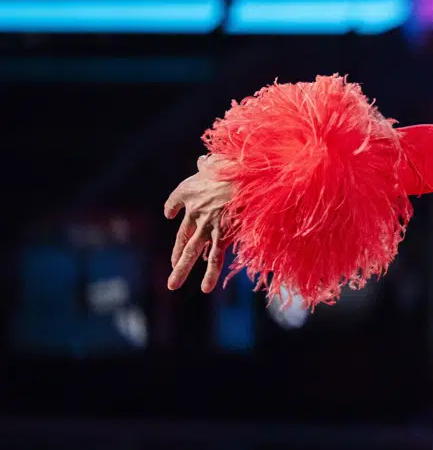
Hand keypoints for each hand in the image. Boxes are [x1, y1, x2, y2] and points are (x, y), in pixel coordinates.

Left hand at [163, 155, 235, 293]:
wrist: (245, 178)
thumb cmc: (234, 166)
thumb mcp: (215, 160)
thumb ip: (208, 164)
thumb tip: (202, 161)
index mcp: (190, 190)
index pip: (176, 201)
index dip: (173, 208)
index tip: (171, 214)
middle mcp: (195, 211)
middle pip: (182, 237)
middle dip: (177, 256)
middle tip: (171, 271)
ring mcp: (206, 225)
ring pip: (191, 252)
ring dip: (182, 270)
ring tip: (172, 285)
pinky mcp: (221, 235)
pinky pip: (215, 257)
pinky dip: (210, 273)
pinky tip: (205, 289)